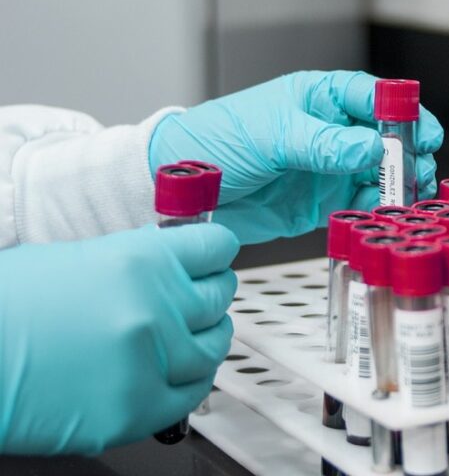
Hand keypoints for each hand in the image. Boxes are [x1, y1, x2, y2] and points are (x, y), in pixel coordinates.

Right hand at [0, 224, 238, 454]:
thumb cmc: (8, 308)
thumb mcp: (78, 260)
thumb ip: (137, 262)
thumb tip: (174, 264)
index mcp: (141, 261)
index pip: (217, 248)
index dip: (214, 252)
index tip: (213, 258)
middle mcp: (156, 308)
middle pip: (220, 296)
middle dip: (209, 293)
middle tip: (197, 297)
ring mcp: (152, 361)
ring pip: (215, 346)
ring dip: (205, 338)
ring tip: (190, 336)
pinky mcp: (139, 408)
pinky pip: (193, 392)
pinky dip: (190, 380)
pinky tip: (176, 371)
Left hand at [148, 71, 444, 243]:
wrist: (181, 188)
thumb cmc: (216, 141)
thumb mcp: (273, 136)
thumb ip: (325, 144)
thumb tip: (372, 148)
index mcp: (318, 99)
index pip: (373, 98)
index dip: (402, 113)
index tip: (423, 132)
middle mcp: (329, 132)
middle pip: (385, 139)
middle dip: (407, 154)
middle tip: (418, 172)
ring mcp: (328, 168)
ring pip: (378, 174)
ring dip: (395, 186)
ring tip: (404, 198)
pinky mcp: (321, 203)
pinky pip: (359, 204)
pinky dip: (373, 210)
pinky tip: (379, 214)